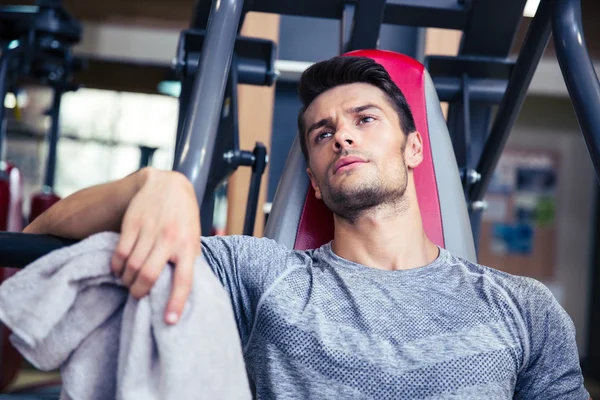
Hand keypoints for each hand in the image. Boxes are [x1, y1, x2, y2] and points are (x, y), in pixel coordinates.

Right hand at [110, 168, 200, 324]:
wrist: (169, 184)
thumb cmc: (183, 218)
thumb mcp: (193, 237)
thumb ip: (187, 259)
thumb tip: (182, 290)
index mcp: (189, 246)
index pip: (184, 280)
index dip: (176, 302)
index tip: (169, 322)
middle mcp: (170, 239)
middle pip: (148, 276)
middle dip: (139, 291)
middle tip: (137, 294)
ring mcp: (150, 230)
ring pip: (131, 266)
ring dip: (126, 280)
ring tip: (128, 281)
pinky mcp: (133, 223)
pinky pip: (120, 253)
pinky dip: (116, 266)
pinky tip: (119, 268)